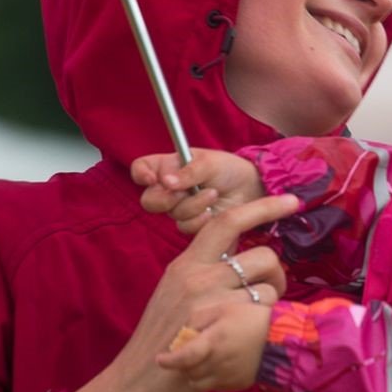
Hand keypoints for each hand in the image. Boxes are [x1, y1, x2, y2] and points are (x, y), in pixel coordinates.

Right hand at [73, 195, 297, 391]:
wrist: (136, 385)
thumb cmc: (161, 344)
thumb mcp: (175, 296)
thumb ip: (204, 275)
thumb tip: (239, 261)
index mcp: (186, 264)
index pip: (227, 221)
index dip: (264, 207)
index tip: (292, 201)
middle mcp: (198, 276)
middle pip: (262, 255)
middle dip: (277, 275)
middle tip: (271, 295)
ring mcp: (210, 302)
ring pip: (268, 289)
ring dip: (271, 307)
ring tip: (253, 327)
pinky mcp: (222, 329)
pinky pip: (265, 316)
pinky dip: (266, 329)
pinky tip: (250, 344)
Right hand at [131, 147, 265, 233]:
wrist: (251, 189)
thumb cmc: (228, 169)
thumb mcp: (209, 163)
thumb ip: (188, 172)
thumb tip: (166, 182)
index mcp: (167, 166)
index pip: (141, 168)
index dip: (141, 174)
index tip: (151, 179)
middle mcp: (168, 188)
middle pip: (149, 200)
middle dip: (166, 199)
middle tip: (182, 193)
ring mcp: (179, 207)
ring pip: (172, 214)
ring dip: (193, 205)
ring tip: (213, 194)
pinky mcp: (192, 224)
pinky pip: (185, 227)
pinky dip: (200, 220)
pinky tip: (213, 211)